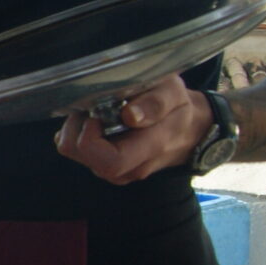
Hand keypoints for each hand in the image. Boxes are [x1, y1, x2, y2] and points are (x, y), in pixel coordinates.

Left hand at [54, 75, 213, 184]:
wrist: (190, 130)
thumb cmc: (178, 107)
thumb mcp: (174, 93)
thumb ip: (155, 103)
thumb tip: (130, 116)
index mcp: (150, 149)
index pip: (109, 160)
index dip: (91, 137)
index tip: (95, 114)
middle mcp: (130, 168)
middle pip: (81, 156)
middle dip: (75, 128)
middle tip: (89, 108)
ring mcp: (118, 171)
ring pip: (76, 155)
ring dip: (77, 131)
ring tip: (97, 112)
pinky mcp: (108, 168)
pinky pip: (80, 153)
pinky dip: (80, 135)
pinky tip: (97, 122)